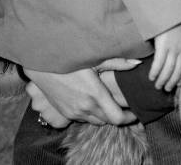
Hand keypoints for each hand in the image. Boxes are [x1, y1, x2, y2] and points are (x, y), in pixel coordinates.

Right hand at [23, 58, 140, 125]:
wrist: (43, 66)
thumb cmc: (70, 59)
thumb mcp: (95, 59)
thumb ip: (117, 62)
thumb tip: (137, 63)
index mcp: (95, 95)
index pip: (117, 118)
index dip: (129, 117)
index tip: (135, 111)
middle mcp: (85, 107)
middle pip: (108, 121)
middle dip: (119, 115)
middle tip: (126, 105)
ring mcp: (74, 112)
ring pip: (96, 121)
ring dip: (105, 115)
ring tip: (111, 103)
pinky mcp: (66, 113)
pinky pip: (84, 120)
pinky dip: (92, 115)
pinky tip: (94, 102)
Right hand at [150, 22, 180, 90]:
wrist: (170, 10)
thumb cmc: (174, 19)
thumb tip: (176, 53)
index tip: (178, 84)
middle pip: (178, 71)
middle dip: (172, 82)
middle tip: (166, 88)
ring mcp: (173, 49)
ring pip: (168, 70)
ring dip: (162, 80)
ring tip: (157, 85)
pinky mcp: (163, 47)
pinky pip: (159, 64)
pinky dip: (155, 72)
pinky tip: (151, 77)